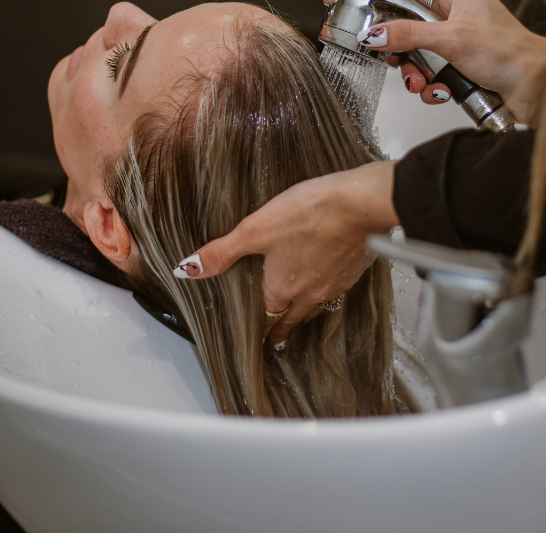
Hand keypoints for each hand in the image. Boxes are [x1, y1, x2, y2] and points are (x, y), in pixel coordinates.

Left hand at [172, 161, 398, 343]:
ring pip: (317, 307)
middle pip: (293, 318)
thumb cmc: (308, 214)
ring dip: (306, 313)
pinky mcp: (354, 271)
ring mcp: (335, 284)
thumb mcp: (255, 229)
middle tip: (278, 338)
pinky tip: (330, 280)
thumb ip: (221, 252)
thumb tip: (187, 269)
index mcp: (281, 288)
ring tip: (301, 316)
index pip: (268, 317)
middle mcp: (309, 293)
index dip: (263, 329)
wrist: (359, 205)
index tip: (261, 339)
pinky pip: (338, 290)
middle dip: (283, 328)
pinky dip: (329, 291)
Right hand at [350, 0, 545, 119]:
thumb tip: (377, 34)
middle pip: (409, 18)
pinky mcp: (460, 64)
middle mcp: (458, 12)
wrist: (535, 88)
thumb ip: (409, 36)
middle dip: (397, 41)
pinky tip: (440, 91)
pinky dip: (430, 85)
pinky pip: (430, 71)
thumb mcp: (451, 40)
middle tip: (385, 50)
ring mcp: (458, 39)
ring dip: (414, 70)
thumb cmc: (511, 54)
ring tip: (420, 81)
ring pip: (417, 50)